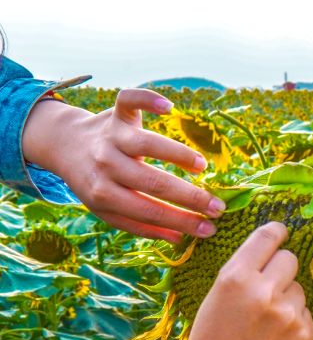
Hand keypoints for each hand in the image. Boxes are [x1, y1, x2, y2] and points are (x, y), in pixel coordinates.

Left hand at [21, 88, 223, 243]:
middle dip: (191, 198)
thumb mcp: (109, 209)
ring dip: (178, 155)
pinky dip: (148, 99)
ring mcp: (111, 136)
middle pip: (154, 182)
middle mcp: (106, 164)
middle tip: (219, 207)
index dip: (182, 222)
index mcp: (104, 194)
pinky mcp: (117, 113)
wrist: (66, 145)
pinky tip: (169, 107)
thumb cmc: (96, 181)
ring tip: (202, 167)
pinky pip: (131, 101)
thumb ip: (142, 225)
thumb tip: (180, 240)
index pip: (150, 212)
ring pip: (148, 144)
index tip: (210, 228)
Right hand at [183, 222, 312, 339]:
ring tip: (264, 324)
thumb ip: (244, 271)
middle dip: (280, 270)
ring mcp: (288, 314)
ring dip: (287, 299)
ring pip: (299, 289)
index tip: (281, 232)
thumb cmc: (212, 339)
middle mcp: (264, 291)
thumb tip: (274, 247)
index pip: (267, 237)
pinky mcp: (304, 335)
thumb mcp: (216, 296)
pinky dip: (294, 323)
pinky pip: (306, 314)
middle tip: (267, 287)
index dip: (276, 231)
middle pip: (290, 259)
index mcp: (236, 277)